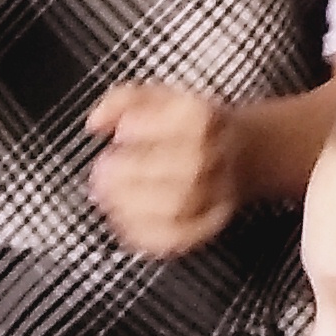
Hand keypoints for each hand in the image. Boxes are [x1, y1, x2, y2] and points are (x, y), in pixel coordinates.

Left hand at [87, 79, 247, 257]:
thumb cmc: (187, 127)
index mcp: (207, 118)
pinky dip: (147, 233)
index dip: (150, 129)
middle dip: (135, 172)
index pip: (191, 123)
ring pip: (180, 206)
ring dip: (135, 204)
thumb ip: (123, 101)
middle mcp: (218, 156)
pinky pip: (179, 236)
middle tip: (102, 172)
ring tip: (107, 196)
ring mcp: (217, 193)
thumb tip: (96, 122)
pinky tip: (122, 220)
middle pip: (186, 167)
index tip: (122, 132)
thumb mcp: (158, 99)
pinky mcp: (209, 223)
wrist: (239, 153)